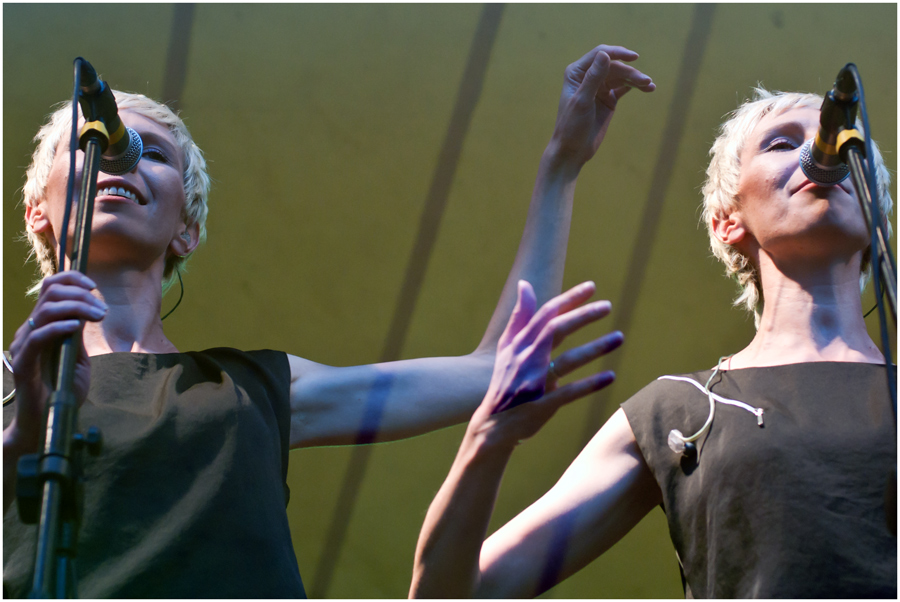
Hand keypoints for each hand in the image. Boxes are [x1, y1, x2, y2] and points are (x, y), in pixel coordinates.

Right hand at [5, 271, 104, 453]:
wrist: (48, 420)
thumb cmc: (63, 388)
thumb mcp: (77, 354)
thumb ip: (78, 333)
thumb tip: (89, 309)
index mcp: (42, 325)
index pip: (49, 288)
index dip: (71, 279)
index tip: (94, 286)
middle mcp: (30, 330)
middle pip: (50, 293)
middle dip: (81, 294)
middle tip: (102, 310)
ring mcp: (24, 345)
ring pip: (45, 310)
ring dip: (77, 307)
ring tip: (98, 316)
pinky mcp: (24, 362)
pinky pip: (37, 337)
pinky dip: (59, 327)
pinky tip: (77, 327)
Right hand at [467, 280, 622, 448]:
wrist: (492, 425)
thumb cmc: (504, 382)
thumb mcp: (506, 348)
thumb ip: (519, 317)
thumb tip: (525, 284)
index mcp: (519, 344)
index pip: (545, 314)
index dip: (568, 299)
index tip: (591, 287)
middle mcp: (526, 359)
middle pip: (556, 330)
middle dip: (582, 316)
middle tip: (607, 306)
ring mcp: (534, 383)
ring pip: (567, 360)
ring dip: (595, 348)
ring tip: (620, 336)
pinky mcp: (542, 405)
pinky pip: (569, 392)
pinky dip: (590, 384)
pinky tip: (610, 376)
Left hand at [548, 44, 654, 166]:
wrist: (572, 150)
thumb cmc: (571, 126)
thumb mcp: (582, 101)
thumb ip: (593, 78)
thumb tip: (605, 54)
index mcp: (577, 73)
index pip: (600, 54)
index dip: (618, 53)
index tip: (634, 57)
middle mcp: (587, 76)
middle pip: (614, 67)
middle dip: (630, 73)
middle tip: (646, 82)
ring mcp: (599, 87)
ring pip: (621, 77)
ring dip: (636, 79)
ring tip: (650, 86)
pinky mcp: (608, 98)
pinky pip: (624, 87)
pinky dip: (635, 87)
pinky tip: (648, 88)